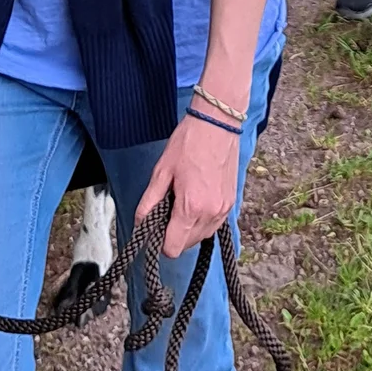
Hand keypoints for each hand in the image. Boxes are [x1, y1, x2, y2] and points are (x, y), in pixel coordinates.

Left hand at [138, 112, 240, 255]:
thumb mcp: (162, 170)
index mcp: (192, 207)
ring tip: (182, 203)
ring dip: (189, 229)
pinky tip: (196, 201)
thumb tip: (140, 222)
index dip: (160, 242)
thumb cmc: (189, 142)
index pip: (173, 247)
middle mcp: (212, 213)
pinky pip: (214, 224)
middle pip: (187, 244)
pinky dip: (202, 221)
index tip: (155, 228)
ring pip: (202, 236)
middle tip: (167, 210)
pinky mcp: (232, 203)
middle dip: (174, 234)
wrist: (218, 123)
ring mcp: (224, 209)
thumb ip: (149, 201)